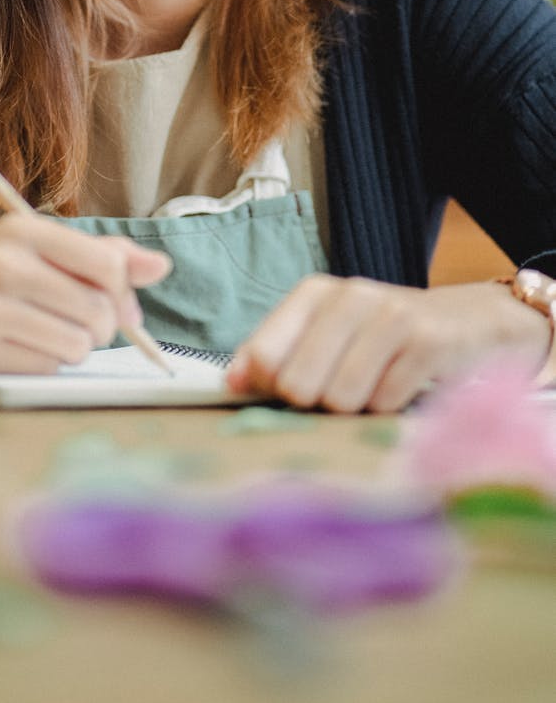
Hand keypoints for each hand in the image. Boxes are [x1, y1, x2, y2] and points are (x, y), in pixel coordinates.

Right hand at [0, 212, 171, 372]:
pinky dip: (47, 365)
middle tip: (79, 324)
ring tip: (48, 335)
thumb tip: (160, 267)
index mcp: (23, 230)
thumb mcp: (42, 251)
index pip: (107, 264)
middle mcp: (2, 265)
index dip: (122, 291)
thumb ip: (102, 256)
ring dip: (74, 349)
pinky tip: (22, 349)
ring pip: (76, 345)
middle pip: (97, 311)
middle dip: (100, 327)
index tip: (113, 301)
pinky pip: (46, 369)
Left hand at [226, 275, 551, 412]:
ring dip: (356, 408)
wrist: (472, 322)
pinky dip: (390, 407)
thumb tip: (231, 382)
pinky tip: (403, 385)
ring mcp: (389, 315)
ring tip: (375, 386)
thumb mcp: (328, 336)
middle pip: (297, 385)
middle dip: (316, 404)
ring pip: (340, 398)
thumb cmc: (386, 338)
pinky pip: (384, 401)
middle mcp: (348, 296)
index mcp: (314, 294)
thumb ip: (276, 355)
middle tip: (342, 391)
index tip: (290, 394)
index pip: (263, 357)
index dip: (271, 390)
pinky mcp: (427, 341)